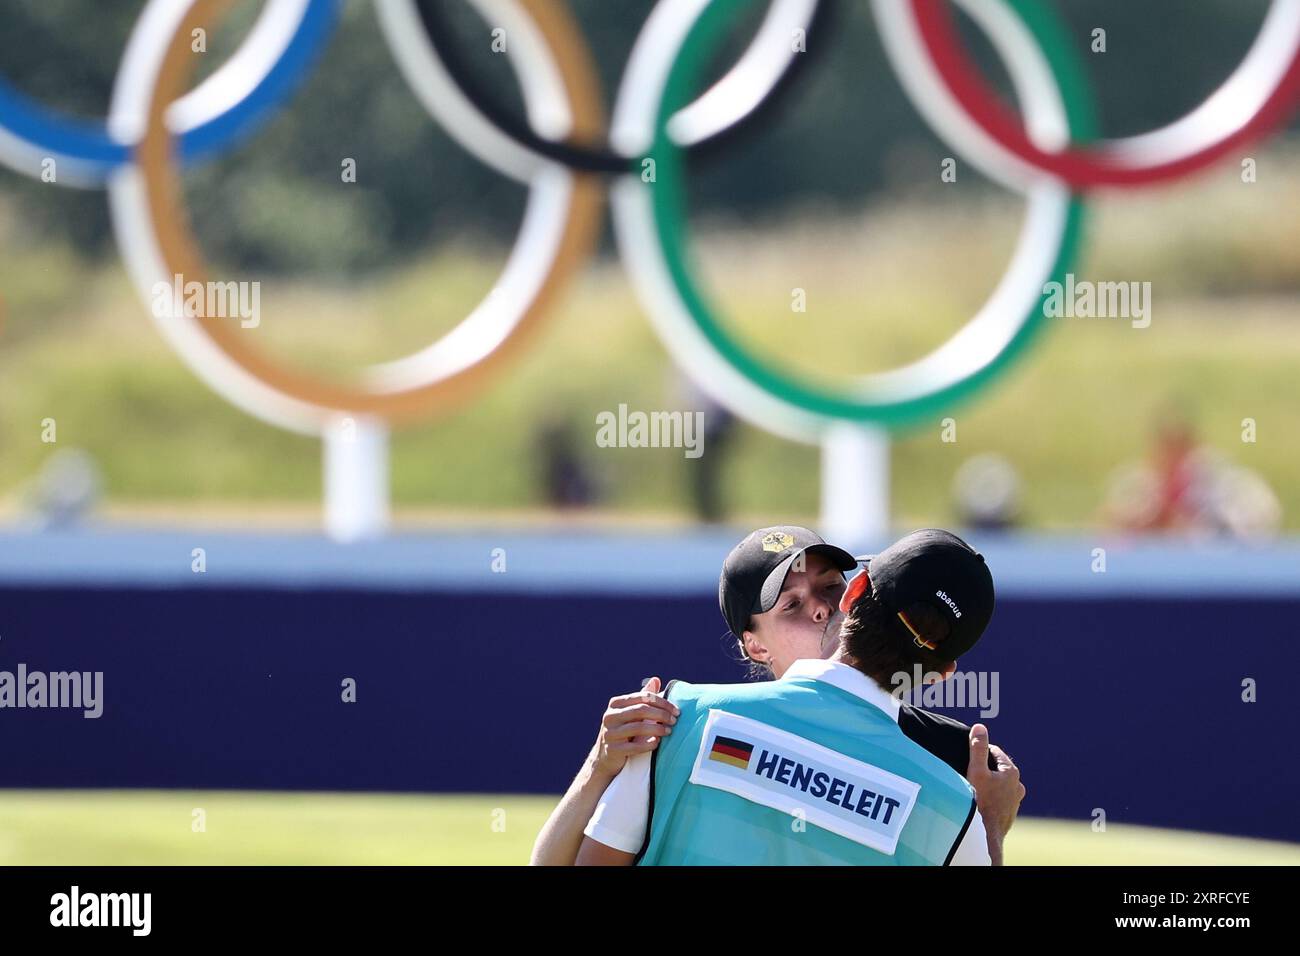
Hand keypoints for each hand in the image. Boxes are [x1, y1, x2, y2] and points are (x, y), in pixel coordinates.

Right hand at [589, 677, 679, 777]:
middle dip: (661, 714)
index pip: (643, 697)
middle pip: (641, 710)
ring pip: (638, 727)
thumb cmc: (624, 730)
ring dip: (657, 729)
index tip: (676, 710)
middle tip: (674, 720)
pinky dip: (648, 744)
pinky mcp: (612, 750)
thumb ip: (643, 697)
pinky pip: (634, 746)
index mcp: (616, 703)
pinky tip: (657, 743)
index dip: (662, 702)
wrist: (606, 757)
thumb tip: (656, 679)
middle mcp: (610, 716)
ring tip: (669, 731)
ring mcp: (609, 733)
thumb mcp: (632, 712)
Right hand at [965, 723, 1024, 863]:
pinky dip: (990, 797)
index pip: (995, 752)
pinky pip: (998, 800)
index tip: (968, 753)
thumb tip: (980, 727)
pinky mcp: (1008, 815)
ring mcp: (1014, 802)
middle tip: (968, 770)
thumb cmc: (980, 801)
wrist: (985, 836)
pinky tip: (978, 802)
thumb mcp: (976, 770)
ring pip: (999, 786)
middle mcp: (1017, 787)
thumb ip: (977, 748)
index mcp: (1011, 773)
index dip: (980, 750)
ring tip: (972, 787)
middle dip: (984, 767)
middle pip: (998, 769)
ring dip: (988, 784)